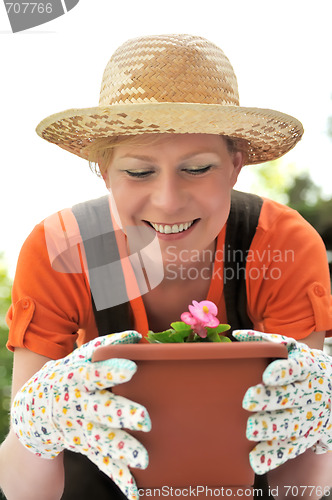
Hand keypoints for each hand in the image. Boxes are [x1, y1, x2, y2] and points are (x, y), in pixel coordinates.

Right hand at [11, 331, 150, 499]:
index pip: (94, 373)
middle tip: (145, 419)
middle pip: (101, 409)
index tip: (131, 368)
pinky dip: (118, 477)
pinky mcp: (86, 447)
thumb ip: (106, 347)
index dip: (111, 370)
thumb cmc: (66, 376)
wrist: (34, 410)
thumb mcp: (78, 359)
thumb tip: (134, 336)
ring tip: (143, 459)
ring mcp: (81, 429)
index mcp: (77, 379)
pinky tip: (135, 491)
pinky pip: (102, 462)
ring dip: (123, 449)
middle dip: (122, 414)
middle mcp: (79, 405)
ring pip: (102, 439)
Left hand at [233, 330, 331, 474]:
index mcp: (308, 367)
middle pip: (291, 397)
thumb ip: (266, 342)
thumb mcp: (291, 349)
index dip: (284, 372)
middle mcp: (311, 392)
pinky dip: (274, 455)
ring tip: (250, 429)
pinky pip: (292, 448)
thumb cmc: (301, 365)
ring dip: (271, 428)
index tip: (268, 375)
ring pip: (292, 424)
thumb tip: (237, 336)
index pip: (297, 368)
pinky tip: (256, 460)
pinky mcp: (307, 437)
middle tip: (247, 400)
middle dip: (270, 400)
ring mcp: (310, 417)